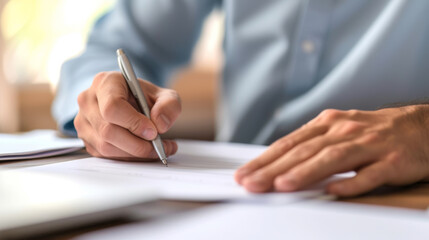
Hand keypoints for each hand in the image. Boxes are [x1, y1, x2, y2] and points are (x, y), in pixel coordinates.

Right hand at [75, 71, 180, 159]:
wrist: (132, 103)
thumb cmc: (145, 98)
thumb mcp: (165, 95)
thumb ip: (169, 105)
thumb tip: (159, 124)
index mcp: (105, 83)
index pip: (112, 107)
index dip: (133, 123)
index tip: (153, 132)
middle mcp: (88, 101)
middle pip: (108, 130)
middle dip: (138, 144)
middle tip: (160, 146)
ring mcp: (84, 121)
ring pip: (106, 146)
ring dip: (135, 154)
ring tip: (157, 150)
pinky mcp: (87, 140)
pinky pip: (106, 155)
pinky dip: (128, 158)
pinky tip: (144, 152)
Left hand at [235, 106, 428, 196]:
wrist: (420, 126)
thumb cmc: (371, 132)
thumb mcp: (338, 131)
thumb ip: (311, 146)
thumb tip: (278, 166)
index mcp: (327, 124)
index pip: (289, 143)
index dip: (264, 159)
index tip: (243, 174)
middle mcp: (344, 131)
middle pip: (303, 151)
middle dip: (273, 168)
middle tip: (251, 183)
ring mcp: (369, 144)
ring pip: (332, 158)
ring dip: (305, 172)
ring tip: (281, 185)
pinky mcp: (392, 160)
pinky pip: (371, 173)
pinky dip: (352, 181)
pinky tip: (335, 190)